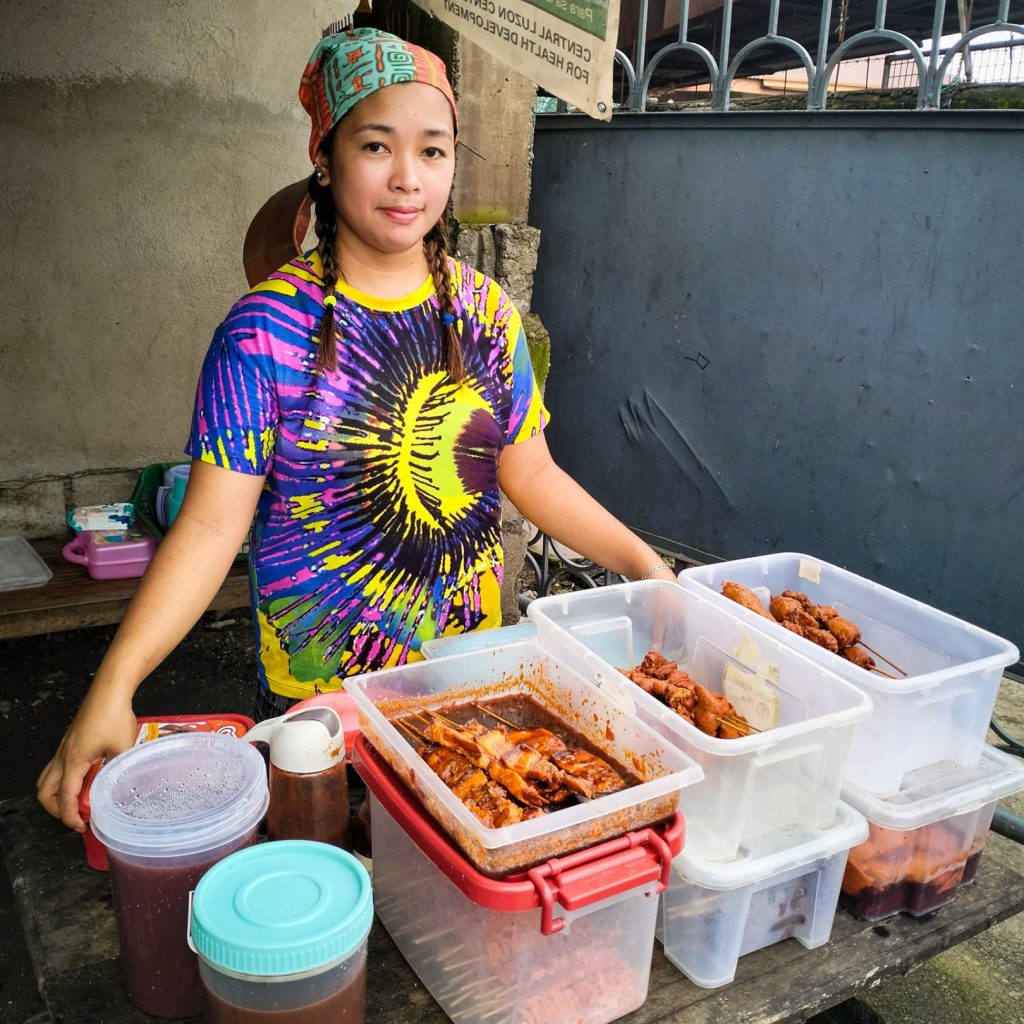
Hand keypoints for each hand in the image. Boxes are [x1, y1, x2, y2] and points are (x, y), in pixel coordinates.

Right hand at [36, 691, 137, 831]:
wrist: (109, 691)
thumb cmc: (114, 715)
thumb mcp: (122, 748)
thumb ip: (117, 770)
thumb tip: (116, 789)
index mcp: (74, 761)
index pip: (64, 798)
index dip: (70, 817)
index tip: (81, 826)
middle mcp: (63, 756)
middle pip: (45, 792)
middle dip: (56, 810)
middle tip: (77, 816)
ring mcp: (63, 749)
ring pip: (46, 779)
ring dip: (55, 795)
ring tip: (77, 801)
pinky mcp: (69, 742)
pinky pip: (55, 767)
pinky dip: (62, 780)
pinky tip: (84, 779)